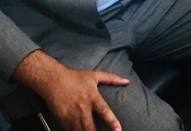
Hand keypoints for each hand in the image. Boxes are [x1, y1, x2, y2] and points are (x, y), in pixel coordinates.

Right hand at [13, 51, 128, 130]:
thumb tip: (127, 81)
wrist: (53, 81)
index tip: (118, 130)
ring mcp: (72, 116)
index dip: (112, 121)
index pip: (104, 111)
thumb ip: (112, 78)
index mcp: (93, 97)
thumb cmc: (76, 77)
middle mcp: (83, 109)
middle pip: (91, 128)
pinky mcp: (63, 120)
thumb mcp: (95, 75)